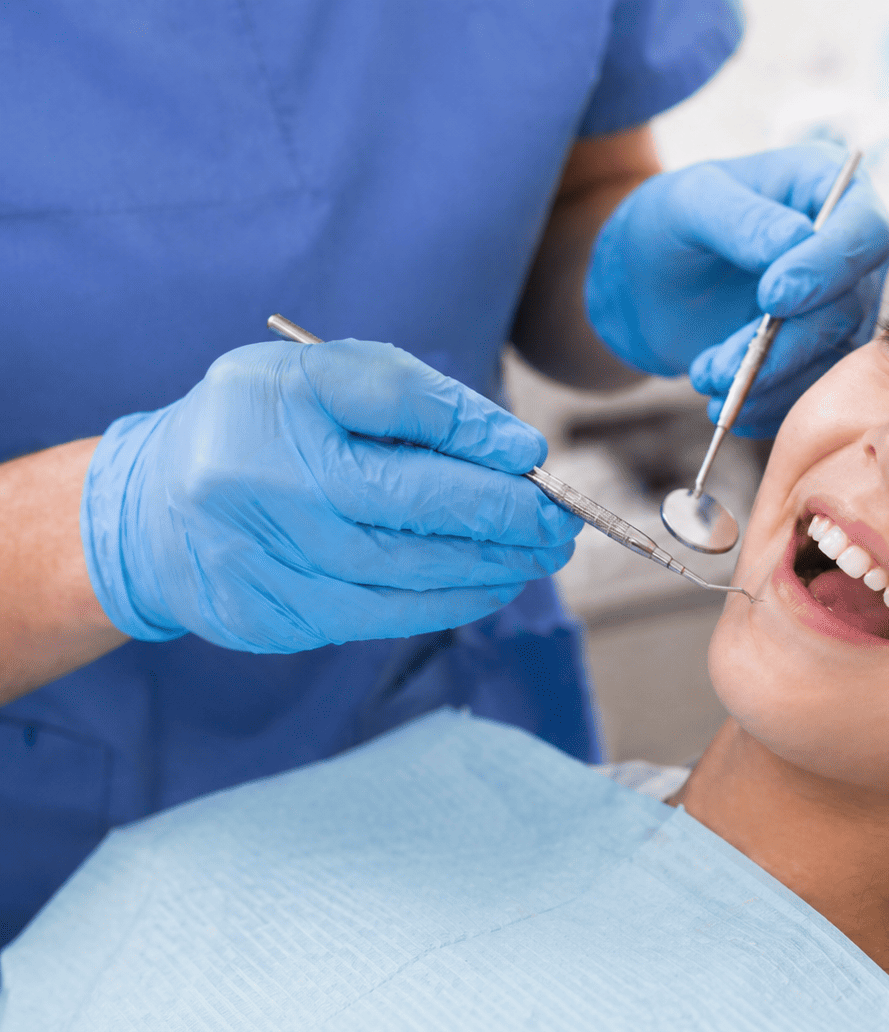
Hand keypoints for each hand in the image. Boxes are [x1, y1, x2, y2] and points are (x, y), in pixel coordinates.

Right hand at [81, 339, 581, 652]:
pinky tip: (486, 585)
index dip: (477, 455)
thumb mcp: (320, 377)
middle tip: (559, 523)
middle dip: (501, 522)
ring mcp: (261, 565)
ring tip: (536, 555)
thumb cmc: (258, 428)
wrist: (151, 509)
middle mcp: (261, 493)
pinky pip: (377, 616)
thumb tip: (513, 450)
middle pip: (409, 517)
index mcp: (274, 416)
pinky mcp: (269, 619)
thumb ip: (414, 399)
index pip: (397, 431)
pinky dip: (443, 603)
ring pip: (401, 578)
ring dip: (485, 570)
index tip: (535, 463)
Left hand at [585, 143, 888, 436]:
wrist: (648, 281)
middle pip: (850, 305)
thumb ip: (742, 219)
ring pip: (832, 356)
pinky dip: (769, 406)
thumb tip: (796, 240)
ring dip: (770, 380)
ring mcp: (840, 308)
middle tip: (724, 366)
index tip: (772, 296)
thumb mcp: (690, 203)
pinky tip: (727, 408)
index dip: (827, 268)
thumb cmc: (670, 223)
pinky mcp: (820, 355)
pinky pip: (811, 389)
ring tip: (707, 379)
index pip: (863, 232)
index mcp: (831, 189)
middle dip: (786, 343)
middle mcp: (849, 252)